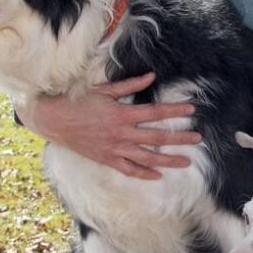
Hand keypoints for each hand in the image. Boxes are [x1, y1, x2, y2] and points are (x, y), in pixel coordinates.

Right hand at [17, 73, 201, 179]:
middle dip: (180, 138)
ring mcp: (114, 148)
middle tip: (198, 139)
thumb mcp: (104, 90)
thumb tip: (151, 76)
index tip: (192, 111)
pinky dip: (144, 174)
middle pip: (157, 137)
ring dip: (168, 160)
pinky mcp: (106, 159)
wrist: (54, 120)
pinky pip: (128, 169)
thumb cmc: (79, 102)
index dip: (175, 111)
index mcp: (122, 113)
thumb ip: (130, 85)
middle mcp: (121, 133)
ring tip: (185, 161)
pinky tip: (158, 176)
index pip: (155, 112)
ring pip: (147, 157)